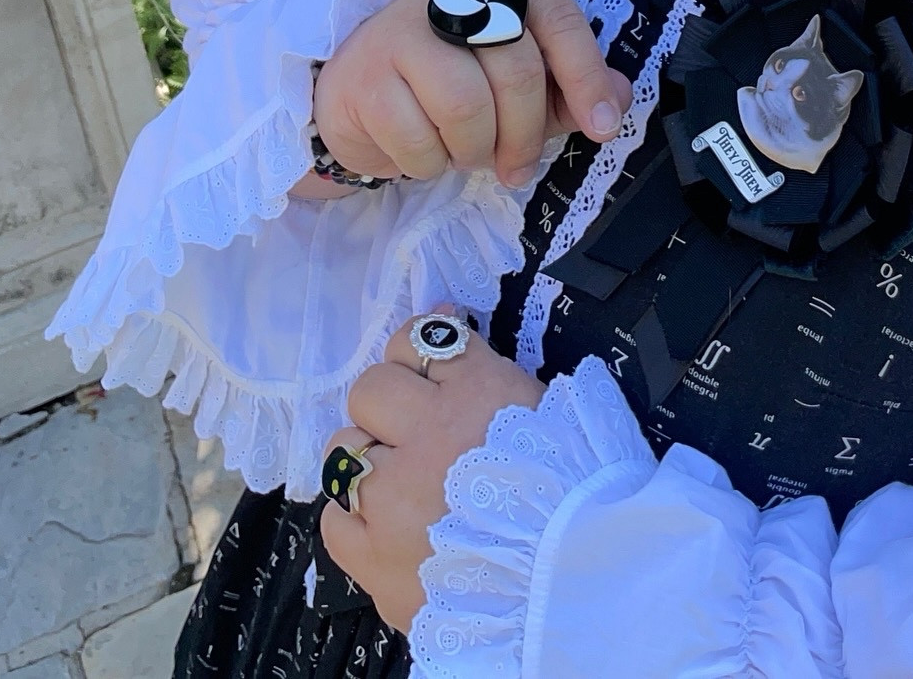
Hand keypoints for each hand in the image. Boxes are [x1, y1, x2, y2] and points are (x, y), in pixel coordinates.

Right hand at [313, 0, 629, 186]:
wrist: (357, 92)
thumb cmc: (448, 80)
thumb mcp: (518, 79)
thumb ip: (569, 85)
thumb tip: (621, 98)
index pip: (557, 18)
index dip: (586, 76)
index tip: (603, 127)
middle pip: (517, 71)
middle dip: (525, 135)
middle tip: (516, 166)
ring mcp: (401, 30)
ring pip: (467, 107)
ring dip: (474, 151)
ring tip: (464, 152)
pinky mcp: (364, 76)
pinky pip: (417, 139)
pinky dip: (429, 164)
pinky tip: (423, 152)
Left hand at [320, 311, 545, 630]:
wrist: (574, 584)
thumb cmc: (578, 487)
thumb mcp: (556, 408)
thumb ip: (496, 370)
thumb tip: (452, 328)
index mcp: (476, 393)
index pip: (418, 340)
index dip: (421, 354)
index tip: (430, 370)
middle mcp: (425, 437)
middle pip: (370, 389)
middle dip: (391, 404)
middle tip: (416, 428)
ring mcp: (392, 500)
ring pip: (343, 451)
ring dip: (369, 460)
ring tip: (401, 481)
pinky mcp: (374, 559)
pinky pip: (334, 521)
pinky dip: (355, 518)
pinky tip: (385, 524)